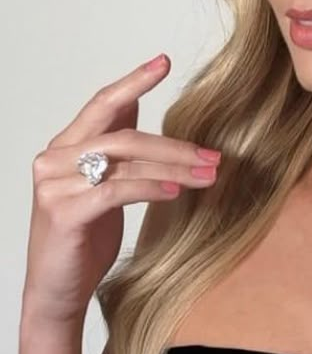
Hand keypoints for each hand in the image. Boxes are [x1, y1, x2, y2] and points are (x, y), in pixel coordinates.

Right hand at [21, 53, 220, 324]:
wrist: (58, 291)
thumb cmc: (85, 238)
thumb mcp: (103, 186)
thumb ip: (114, 149)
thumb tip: (137, 107)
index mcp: (66, 147)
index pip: (102, 104)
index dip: (134, 81)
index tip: (164, 61)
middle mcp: (54, 159)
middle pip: (124, 136)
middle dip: (176, 145)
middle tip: (214, 155)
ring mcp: (54, 185)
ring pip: (125, 162)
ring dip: (175, 167)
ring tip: (209, 176)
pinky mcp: (63, 212)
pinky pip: (114, 191)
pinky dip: (150, 187)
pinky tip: (176, 191)